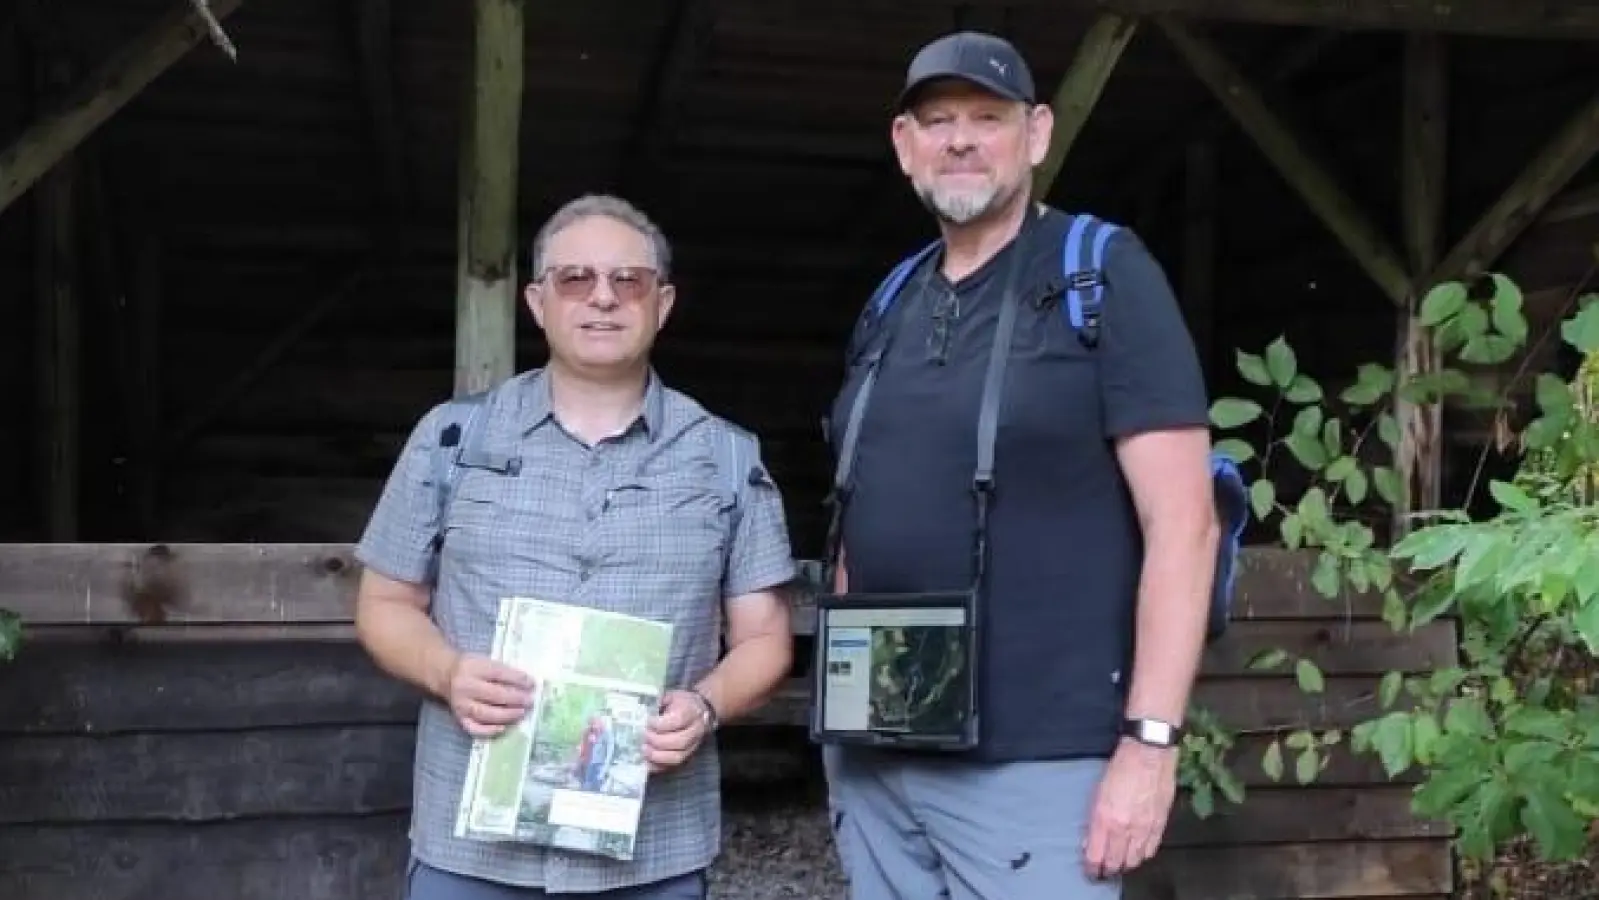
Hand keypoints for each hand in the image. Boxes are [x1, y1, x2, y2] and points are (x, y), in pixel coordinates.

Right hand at [444, 652, 535, 737]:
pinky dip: (489, 730)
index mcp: (474, 668)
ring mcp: (462, 704)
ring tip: (521, 713)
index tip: (532, 684)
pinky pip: (473, 727)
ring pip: (485, 713)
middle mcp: (466, 687)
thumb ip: (504, 671)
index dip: (517, 679)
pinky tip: (503, 727)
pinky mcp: (459, 717)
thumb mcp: (486, 661)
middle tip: (530, 701)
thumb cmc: (473, 667)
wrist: (446, 675)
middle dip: (515, 699)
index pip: (498, 674)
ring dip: (506, 715)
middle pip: (494, 695)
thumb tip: (528, 684)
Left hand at [644, 689, 712, 772]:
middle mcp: (695, 731)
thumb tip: (643, 708)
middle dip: (658, 741)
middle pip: (679, 742)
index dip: (661, 724)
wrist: (701, 711)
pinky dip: (659, 767)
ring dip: (658, 756)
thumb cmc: (682, 703)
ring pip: (678, 757)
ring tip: (644, 750)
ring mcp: (692, 747)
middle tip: (644, 737)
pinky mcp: (687, 757)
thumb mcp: (673, 695)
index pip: (678, 721)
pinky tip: (646, 763)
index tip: (648, 721)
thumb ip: (659, 701)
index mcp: (691, 713)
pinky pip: (673, 767)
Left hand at [1083, 738, 1177, 879]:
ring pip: (1134, 860)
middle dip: (1108, 870)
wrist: (1149, 753)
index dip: (1092, 868)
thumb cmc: (1120, 767)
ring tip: (1121, 864)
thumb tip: (1091, 841)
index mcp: (1105, 819)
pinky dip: (1143, 855)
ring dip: (1126, 865)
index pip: (1096, 856)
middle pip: (1116, 863)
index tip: (1090, 871)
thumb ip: (1095, 821)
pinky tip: (1138, 853)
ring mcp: (1144, 828)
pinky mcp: (1160, 824)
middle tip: (1105, 872)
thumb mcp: (1097, 793)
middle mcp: (1124, 828)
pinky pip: (1151, 849)